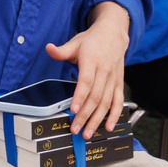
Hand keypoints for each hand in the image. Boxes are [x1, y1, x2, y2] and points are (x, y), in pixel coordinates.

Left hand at [43, 6, 129, 139]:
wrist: (113, 34)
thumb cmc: (92, 40)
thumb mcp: (75, 42)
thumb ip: (61, 50)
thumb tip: (48, 48)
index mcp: (92, 61)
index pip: (86, 81)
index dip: (80, 96)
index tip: (73, 110)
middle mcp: (105, 71)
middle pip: (95, 97)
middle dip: (85, 115)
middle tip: (75, 128)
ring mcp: (113, 79)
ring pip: (106, 102)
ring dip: (97, 119)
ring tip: (87, 132)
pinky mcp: (119, 84)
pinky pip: (118, 102)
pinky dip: (114, 115)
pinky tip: (108, 126)